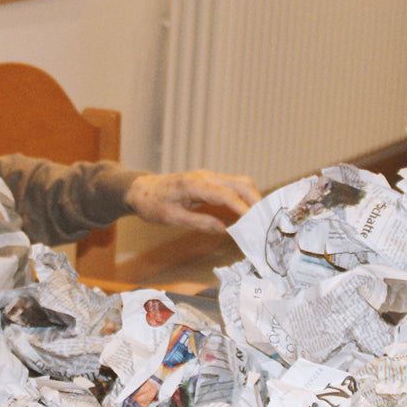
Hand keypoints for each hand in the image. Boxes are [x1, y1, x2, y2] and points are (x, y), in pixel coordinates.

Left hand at [124, 170, 260, 232]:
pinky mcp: (208, 182)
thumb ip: (198, 222)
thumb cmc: (151, 204)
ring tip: (261, 219)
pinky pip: (232, 187)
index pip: (226, 195)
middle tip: (266, 221)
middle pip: (240, 183)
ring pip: (239, 183)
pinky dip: (243, 198)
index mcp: (194, 185)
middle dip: (256, 200)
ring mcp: (207, 177)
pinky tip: (248, 214)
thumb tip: (224, 230)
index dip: (243, 210)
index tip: (256, 223)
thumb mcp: (171, 218)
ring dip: (252, 198)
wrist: (139, 190)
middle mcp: (204, 177)